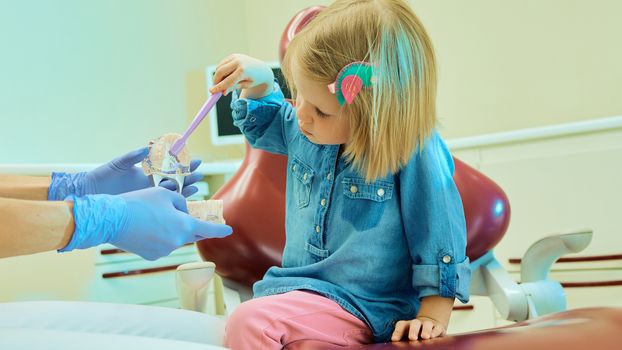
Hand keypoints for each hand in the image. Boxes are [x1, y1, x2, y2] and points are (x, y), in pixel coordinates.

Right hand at [62, 187, 232, 259]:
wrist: (112, 219)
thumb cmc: (140, 202)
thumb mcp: (166, 194)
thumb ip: (182, 203)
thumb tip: (185, 212)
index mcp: (184, 226)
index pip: (208, 229)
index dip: (220, 230)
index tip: (229, 230)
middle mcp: (177, 242)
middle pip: (192, 235)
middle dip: (193, 227)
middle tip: (191, 218)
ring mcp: (164, 251)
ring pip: (175, 239)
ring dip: (172, 230)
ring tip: (154, 216)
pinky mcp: (151, 256)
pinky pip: (162, 245)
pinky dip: (159, 237)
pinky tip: (146, 227)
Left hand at [86, 147, 203, 196]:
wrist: (90, 195)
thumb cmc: (102, 178)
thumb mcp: (118, 165)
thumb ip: (133, 157)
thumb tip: (147, 148)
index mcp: (146, 172)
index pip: (169, 167)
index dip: (183, 164)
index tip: (195, 160)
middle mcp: (150, 184)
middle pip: (176, 180)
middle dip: (189, 177)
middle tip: (200, 174)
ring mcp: (149, 197)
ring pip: (173, 194)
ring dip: (185, 190)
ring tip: (196, 186)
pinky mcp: (146, 207)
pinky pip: (164, 207)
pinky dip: (175, 204)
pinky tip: (184, 203)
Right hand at [209, 54, 273, 97]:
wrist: (261, 69)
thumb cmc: (254, 79)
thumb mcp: (245, 86)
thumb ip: (233, 88)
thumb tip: (222, 92)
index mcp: (243, 71)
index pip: (228, 81)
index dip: (219, 87)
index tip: (211, 92)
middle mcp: (238, 62)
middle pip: (220, 71)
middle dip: (216, 80)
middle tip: (215, 88)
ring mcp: (235, 57)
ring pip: (219, 67)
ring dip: (218, 76)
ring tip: (225, 82)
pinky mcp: (233, 55)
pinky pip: (222, 64)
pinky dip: (221, 71)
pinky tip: (227, 75)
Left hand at [391, 316, 446, 341]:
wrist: (430, 326)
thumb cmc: (415, 335)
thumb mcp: (408, 338)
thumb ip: (403, 342)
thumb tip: (397, 347)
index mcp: (407, 325)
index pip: (401, 325)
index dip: (397, 332)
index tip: (394, 340)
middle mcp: (417, 324)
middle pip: (415, 323)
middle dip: (413, 330)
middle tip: (412, 338)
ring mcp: (428, 324)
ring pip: (427, 324)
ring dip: (426, 330)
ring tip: (425, 337)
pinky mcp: (438, 327)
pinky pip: (437, 327)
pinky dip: (435, 331)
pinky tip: (433, 336)